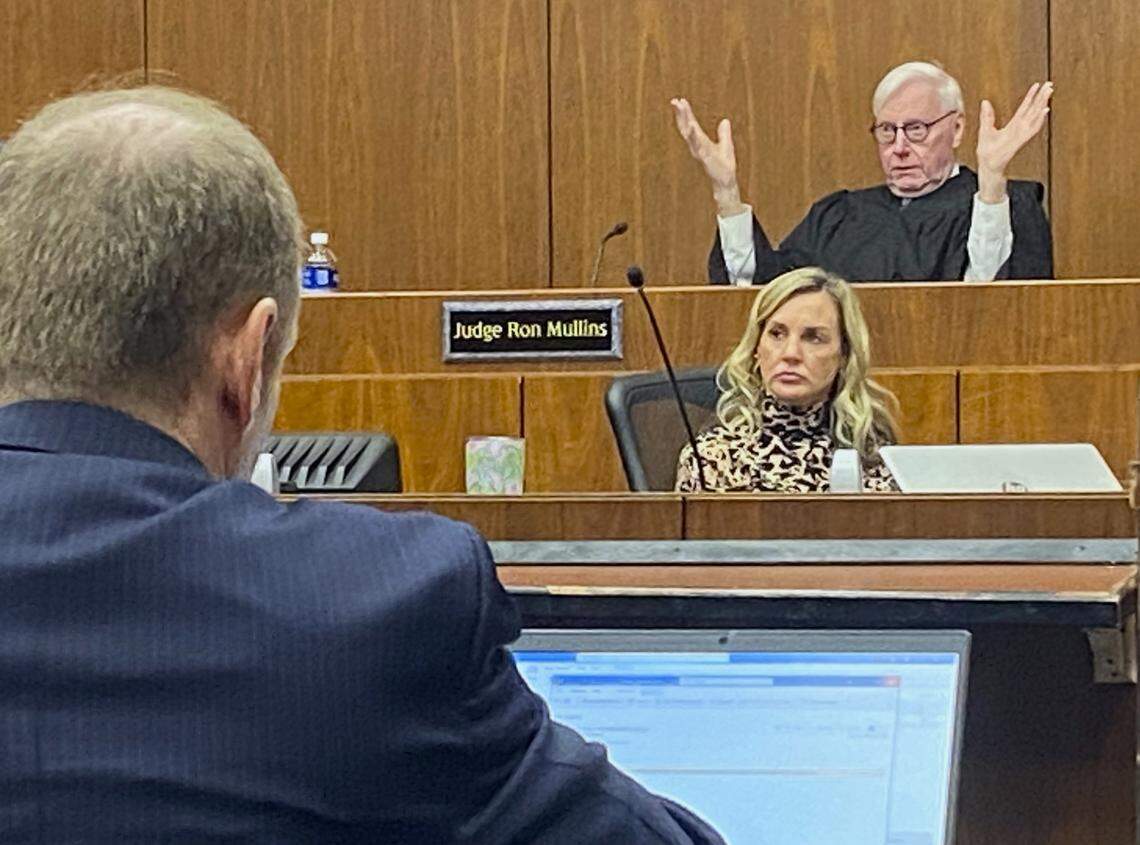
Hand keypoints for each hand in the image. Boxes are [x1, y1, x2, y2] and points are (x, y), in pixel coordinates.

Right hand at [670, 97, 744, 215]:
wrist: (726, 181)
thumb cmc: (724, 165)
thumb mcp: (726, 144)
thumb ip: (724, 133)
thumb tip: (725, 121)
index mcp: (701, 141)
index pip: (691, 124)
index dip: (685, 113)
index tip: (680, 101)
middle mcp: (697, 145)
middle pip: (686, 126)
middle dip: (681, 114)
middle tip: (675, 101)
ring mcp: (700, 150)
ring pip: (690, 134)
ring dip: (685, 120)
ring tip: (681, 108)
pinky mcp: (705, 156)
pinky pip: (698, 144)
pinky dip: (694, 136)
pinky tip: (691, 126)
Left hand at [975, 81, 1052, 202]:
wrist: (988, 165)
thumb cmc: (987, 150)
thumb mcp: (985, 129)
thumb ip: (987, 116)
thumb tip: (985, 101)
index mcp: (1013, 125)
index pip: (1024, 107)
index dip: (1031, 96)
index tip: (1038, 85)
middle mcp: (1020, 128)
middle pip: (1033, 109)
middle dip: (1042, 97)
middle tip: (1050, 84)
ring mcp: (1022, 134)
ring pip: (1035, 116)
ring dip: (1042, 105)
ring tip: (1049, 94)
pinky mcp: (1020, 141)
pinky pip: (1032, 129)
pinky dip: (1038, 120)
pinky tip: (1044, 111)